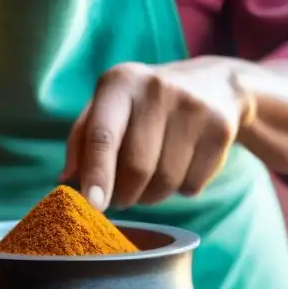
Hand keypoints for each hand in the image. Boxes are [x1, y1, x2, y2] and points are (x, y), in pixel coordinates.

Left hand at [62, 58, 251, 210]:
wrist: (215, 84)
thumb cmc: (144, 107)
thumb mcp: (110, 109)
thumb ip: (83, 142)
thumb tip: (66, 183)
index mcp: (120, 82)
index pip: (103, 135)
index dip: (97, 174)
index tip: (94, 205)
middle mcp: (156, 89)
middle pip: (137, 168)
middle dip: (126, 195)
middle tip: (123, 197)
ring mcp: (193, 107)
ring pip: (165, 183)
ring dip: (153, 196)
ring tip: (153, 176)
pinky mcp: (221, 129)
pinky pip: (192, 185)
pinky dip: (183, 189)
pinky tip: (183, 164)